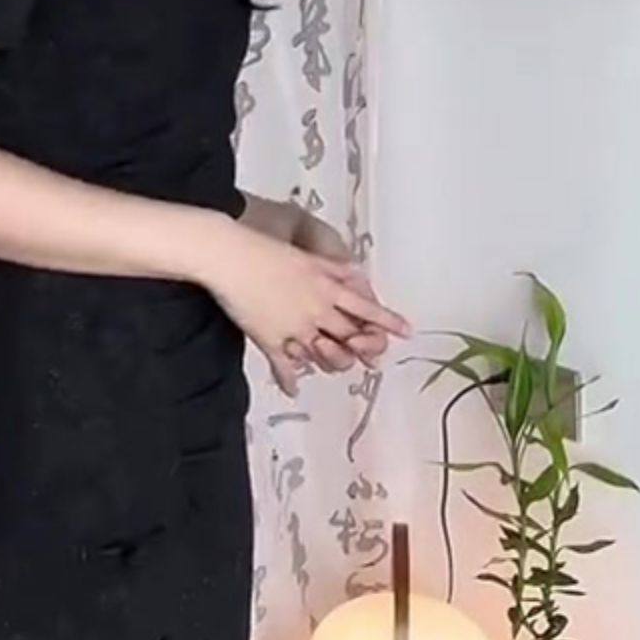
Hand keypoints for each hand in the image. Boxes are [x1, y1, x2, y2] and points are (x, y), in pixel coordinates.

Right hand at [204, 220, 410, 399]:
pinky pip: (285, 366)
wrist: (231, 256)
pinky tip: (293, 389)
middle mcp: (316, 310)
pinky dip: (289, 379)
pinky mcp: (271, 339)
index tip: (409, 332)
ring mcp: (294, 327)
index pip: (366, 309)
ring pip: (322, 355)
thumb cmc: (267, 249)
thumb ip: (334, 269)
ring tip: (333, 365)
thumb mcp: (308, 256)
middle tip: (373, 357)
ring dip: (331, 362)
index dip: (388, 321)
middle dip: (363, 348)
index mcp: (326, 288)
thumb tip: (356, 272)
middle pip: (349, 337)